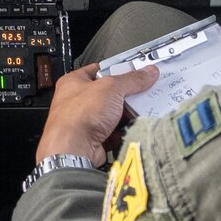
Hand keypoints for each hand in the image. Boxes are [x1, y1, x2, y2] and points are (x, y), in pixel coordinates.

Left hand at [35, 63, 160, 165]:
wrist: (73, 150)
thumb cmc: (78, 116)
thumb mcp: (110, 88)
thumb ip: (131, 79)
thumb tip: (147, 72)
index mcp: (74, 82)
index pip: (100, 70)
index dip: (118, 69)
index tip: (136, 70)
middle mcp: (78, 102)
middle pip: (109, 94)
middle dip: (126, 95)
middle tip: (142, 92)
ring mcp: (86, 122)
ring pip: (114, 115)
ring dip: (126, 115)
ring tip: (139, 110)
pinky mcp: (95, 139)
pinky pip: (115, 132)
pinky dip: (124, 131)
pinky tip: (133, 128)